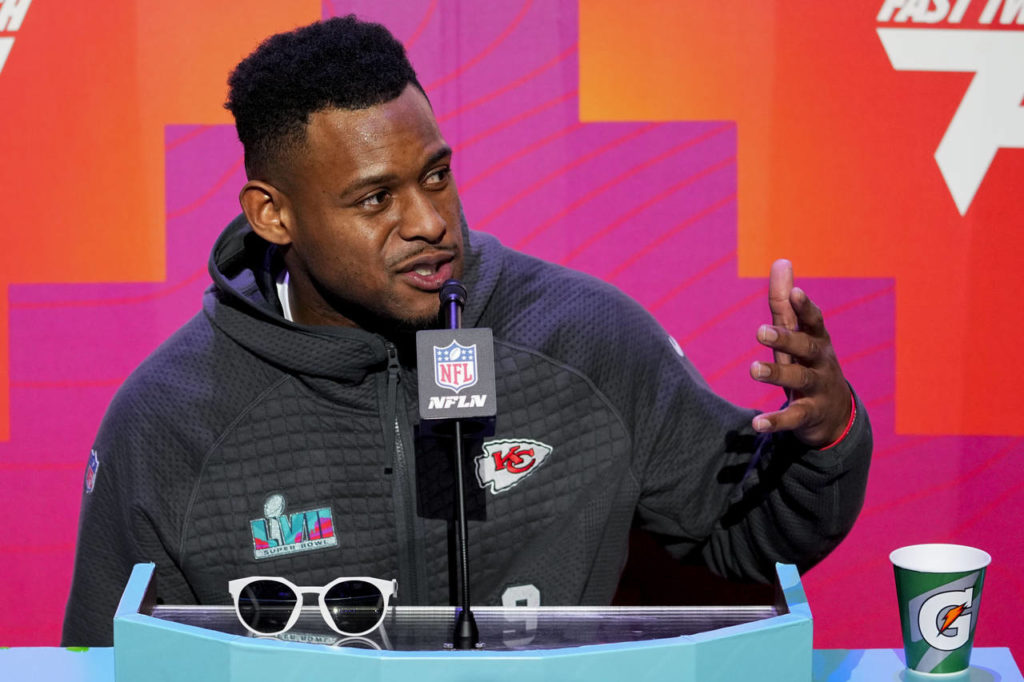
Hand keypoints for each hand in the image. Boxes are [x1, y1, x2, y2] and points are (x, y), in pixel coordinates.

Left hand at [749, 259, 851, 446]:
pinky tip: (756, 424)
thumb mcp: (798, 335)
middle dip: (786, 339)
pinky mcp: (809, 415)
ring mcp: (817, 389)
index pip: (813, 321)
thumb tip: (781, 260)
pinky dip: (776, 421)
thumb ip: (785, 302)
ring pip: (799, 380)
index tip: (796, 293)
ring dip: (776, 374)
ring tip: (752, 369)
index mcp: (817, 340)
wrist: (833, 413)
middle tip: (760, 331)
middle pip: (806, 348)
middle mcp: (820, 363)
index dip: (806, 307)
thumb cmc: (808, 364)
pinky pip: (793, 418)